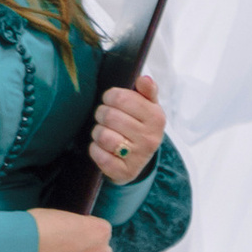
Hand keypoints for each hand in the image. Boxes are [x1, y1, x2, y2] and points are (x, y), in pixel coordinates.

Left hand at [90, 70, 165, 186]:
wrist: (138, 162)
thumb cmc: (140, 127)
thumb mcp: (148, 108)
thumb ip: (147, 91)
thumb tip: (144, 78)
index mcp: (156, 118)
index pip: (121, 98)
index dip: (110, 96)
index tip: (111, 100)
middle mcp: (150, 138)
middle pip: (109, 116)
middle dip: (102, 114)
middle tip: (105, 117)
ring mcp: (138, 157)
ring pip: (103, 136)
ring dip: (97, 133)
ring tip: (103, 132)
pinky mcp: (125, 172)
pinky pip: (100, 156)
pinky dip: (95, 150)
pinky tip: (102, 148)